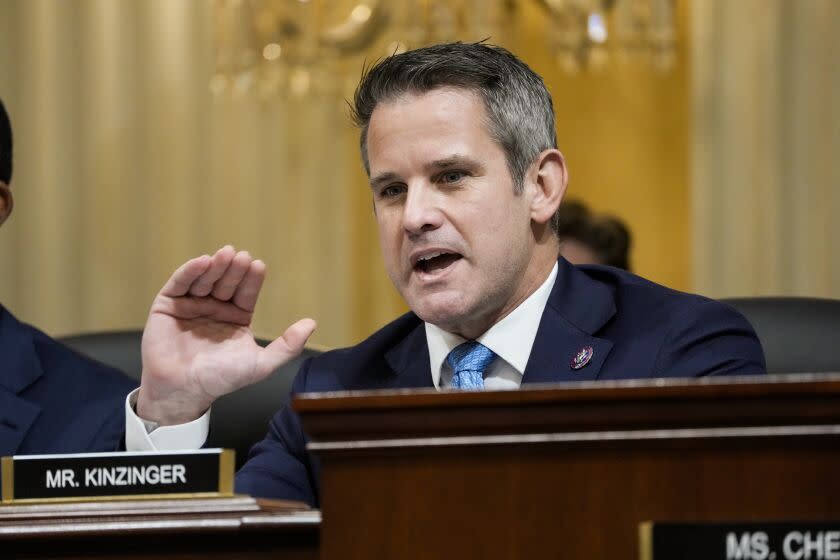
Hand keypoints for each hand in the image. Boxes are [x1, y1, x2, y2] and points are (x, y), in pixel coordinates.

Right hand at [137, 246, 315, 424]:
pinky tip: (202, 263)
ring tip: (226, 255)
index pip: (246, 292)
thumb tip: (311, 324)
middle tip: (242, 257)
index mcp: (236, 317)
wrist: (183, 391)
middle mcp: (214, 307)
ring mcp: (191, 304)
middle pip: (227, 282)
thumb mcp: (260, 364)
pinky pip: (179, 284)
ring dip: (215, 266)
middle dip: (235, 269)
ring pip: (205, 279)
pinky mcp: (168, 305)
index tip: (258, 266)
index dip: (252, 279)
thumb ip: (287, 346)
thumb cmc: (221, 379)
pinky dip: (190, 271)